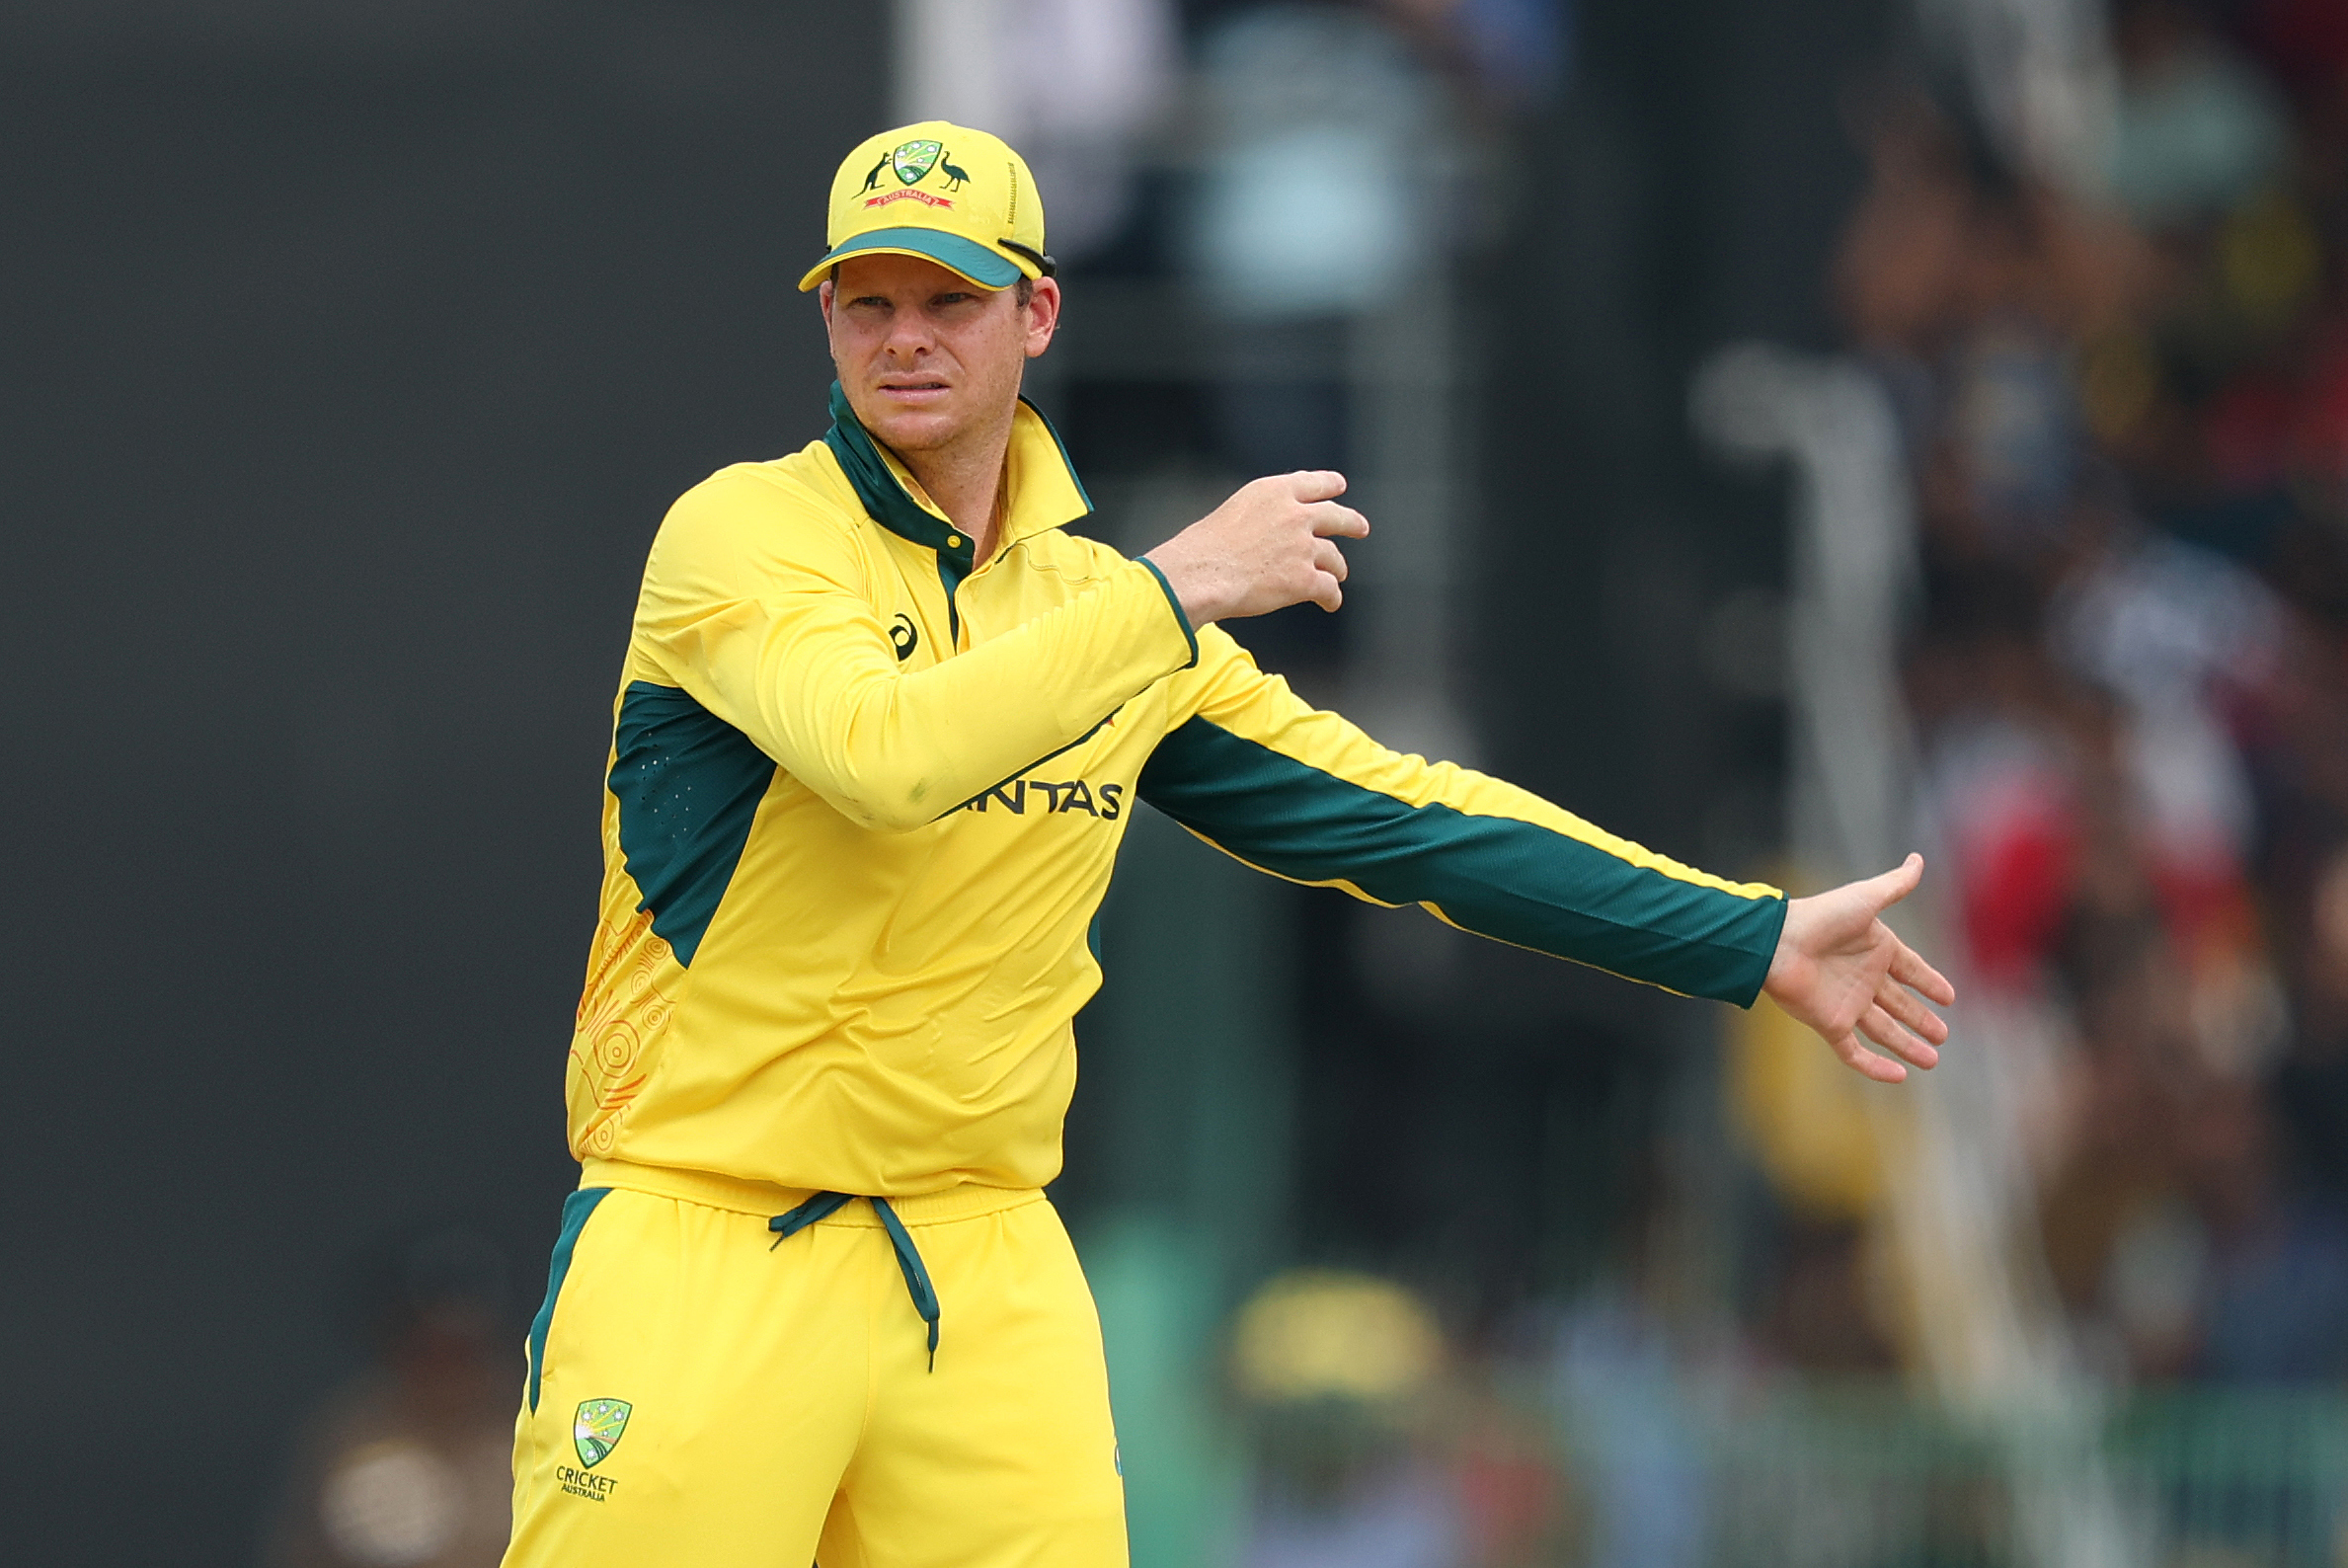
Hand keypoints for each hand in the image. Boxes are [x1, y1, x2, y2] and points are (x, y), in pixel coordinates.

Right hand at [1143, 471, 1369, 624]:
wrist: (1201, 574)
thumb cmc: (1204, 549)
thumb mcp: (1234, 511)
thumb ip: (1262, 513)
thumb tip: (1274, 529)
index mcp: (1274, 492)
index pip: (1313, 483)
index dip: (1329, 484)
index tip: (1339, 486)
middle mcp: (1294, 515)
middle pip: (1337, 516)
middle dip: (1352, 523)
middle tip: (1360, 528)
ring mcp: (1303, 547)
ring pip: (1334, 558)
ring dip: (1337, 568)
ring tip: (1336, 576)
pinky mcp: (1305, 580)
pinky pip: (1329, 589)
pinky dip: (1331, 598)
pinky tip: (1330, 603)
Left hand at [1763, 853, 1955, 1082]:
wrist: (1778, 943)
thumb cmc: (1821, 917)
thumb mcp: (1866, 898)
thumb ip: (1895, 884)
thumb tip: (1918, 859)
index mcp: (1875, 949)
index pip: (1910, 971)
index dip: (1930, 983)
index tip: (1950, 997)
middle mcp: (1863, 978)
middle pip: (1899, 1004)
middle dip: (1922, 1020)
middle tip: (1944, 1035)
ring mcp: (1847, 1003)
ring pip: (1884, 1030)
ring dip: (1907, 1046)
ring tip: (1933, 1059)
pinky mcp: (1830, 1023)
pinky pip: (1854, 1051)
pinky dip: (1875, 1066)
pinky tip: (1900, 1076)